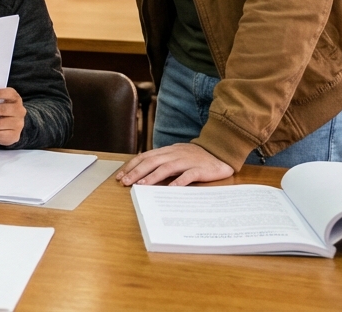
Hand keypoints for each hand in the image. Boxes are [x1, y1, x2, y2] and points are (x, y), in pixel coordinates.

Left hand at [114, 143, 234, 186]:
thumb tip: (142, 171)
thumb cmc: (196, 157)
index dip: (132, 166)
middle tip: (125, 182)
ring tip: (141, 185)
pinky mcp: (199, 169)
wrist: (220, 153)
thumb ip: (162, 162)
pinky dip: (179, 182)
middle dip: (136, 172)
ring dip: (152, 177)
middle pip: (152, 162)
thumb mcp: (176, 156)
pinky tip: (171, 189)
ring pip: (166, 168)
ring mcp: (187, 161)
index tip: (120, 176)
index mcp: (167, 151)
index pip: (145, 157)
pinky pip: (188, 175)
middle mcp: (174, 154)